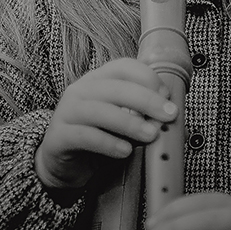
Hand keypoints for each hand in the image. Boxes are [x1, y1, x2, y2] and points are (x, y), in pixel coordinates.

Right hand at [36, 58, 177, 190]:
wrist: (62, 163)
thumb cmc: (98, 138)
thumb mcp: (122, 122)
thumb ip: (142, 115)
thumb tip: (171, 116)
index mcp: (98, 80)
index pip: (124, 67)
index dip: (148, 78)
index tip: (167, 96)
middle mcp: (81, 90)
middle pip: (115, 87)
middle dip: (146, 100)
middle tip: (168, 115)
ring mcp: (67, 111)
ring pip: (100, 110)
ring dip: (129, 123)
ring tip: (150, 135)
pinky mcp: (59, 136)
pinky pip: (84, 136)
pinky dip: (108, 143)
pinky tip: (124, 151)